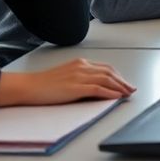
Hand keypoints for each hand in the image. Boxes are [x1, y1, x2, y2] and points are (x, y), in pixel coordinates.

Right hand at [0, 58, 134, 106]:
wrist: (28, 86)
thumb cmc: (44, 84)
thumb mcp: (66, 76)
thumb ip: (81, 78)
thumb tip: (95, 87)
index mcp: (80, 63)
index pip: (105, 68)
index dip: (118, 76)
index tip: (125, 83)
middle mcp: (81, 67)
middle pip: (109, 72)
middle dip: (122, 82)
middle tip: (131, 89)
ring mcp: (78, 76)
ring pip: (106, 79)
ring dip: (120, 87)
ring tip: (127, 94)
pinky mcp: (75, 87)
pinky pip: (97, 89)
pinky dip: (110, 92)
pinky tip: (116, 97)